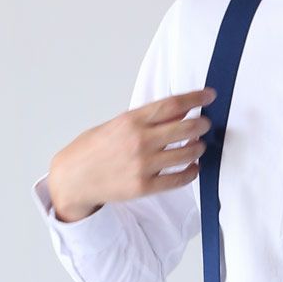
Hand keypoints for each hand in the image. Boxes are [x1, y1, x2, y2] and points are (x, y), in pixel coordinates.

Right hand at [48, 87, 215, 220]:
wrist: (73, 179)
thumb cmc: (93, 150)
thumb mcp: (117, 125)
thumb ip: (146, 120)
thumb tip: (180, 111)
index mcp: (131, 121)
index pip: (172, 104)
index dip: (196, 98)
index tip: (209, 95)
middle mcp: (139, 141)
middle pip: (186, 128)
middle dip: (202, 124)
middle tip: (205, 124)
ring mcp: (143, 165)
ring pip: (187, 153)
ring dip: (199, 148)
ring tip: (198, 146)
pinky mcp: (145, 186)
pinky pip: (180, 178)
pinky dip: (191, 171)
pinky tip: (193, 167)